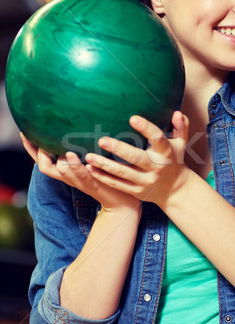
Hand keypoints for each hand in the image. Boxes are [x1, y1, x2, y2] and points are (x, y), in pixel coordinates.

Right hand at [20, 133, 138, 211]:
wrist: (121, 201)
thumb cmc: (106, 177)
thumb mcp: (90, 160)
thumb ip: (83, 146)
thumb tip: (81, 123)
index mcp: (65, 171)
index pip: (41, 159)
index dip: (31, 148)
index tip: (24, 132)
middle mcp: (68, 176)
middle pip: (45, 166)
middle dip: (38, 152)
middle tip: (37, 138)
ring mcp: (79, 180)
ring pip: (60, 170)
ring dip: (59, 160)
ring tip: (62, 150)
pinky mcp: (92, 183)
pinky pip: (81, 174)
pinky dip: (76, 165)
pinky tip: (74, 155)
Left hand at [84, 111, 189, 206]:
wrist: (175, 190)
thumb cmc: (174, 160)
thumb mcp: (180, 144)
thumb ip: (181, 128)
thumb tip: (177, 112)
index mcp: (166, 154)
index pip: (157, 139)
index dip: (146, 128)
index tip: (133, 118)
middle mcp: (156, 168)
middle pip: (136, 158)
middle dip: (118, 149)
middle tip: (101, 140)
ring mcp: (145, 182)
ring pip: (123, 173)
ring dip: (104, 165)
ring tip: (89, 156)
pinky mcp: (136, 192)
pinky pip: (118, 184)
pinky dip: (104, 178)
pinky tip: (91, 169)